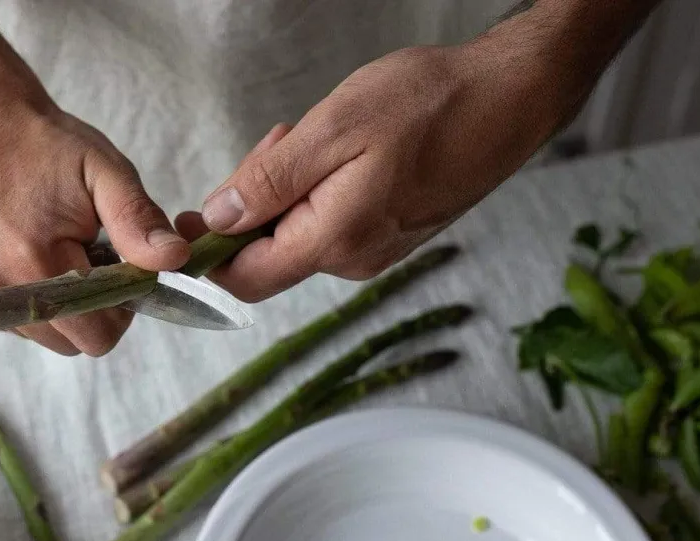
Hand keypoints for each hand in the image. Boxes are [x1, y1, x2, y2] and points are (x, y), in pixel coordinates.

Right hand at [0, 104, 189, 354]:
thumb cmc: (45, 148)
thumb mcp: (104, 172)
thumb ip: (139, 221)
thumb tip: (175, 259)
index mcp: (33, 261)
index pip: (97, 336)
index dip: (116, 310)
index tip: (112, 269)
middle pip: (69, 343)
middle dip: (87, 310)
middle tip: (80, 258)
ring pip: (38, 335)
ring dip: (53, 306)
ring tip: (45, 252)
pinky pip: (5, 322)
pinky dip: (20, 299)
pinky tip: (13, 255)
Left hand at [180, 39, 569, 301]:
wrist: (509, 102)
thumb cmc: (430, 106)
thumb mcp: (333, 130)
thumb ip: (269, 182)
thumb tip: (218, 221)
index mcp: (332, 242)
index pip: (245, 278)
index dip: (207, 253)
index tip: (190, 214)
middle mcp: (350, 262)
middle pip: (267, 256)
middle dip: (251, 205)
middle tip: (274, 142)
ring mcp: (371, 253)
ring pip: (297, 237)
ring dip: (285, 192)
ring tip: (309, 137)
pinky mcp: (386, 237)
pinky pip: (328, 226)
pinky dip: (314, 193)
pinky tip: (335, 153)